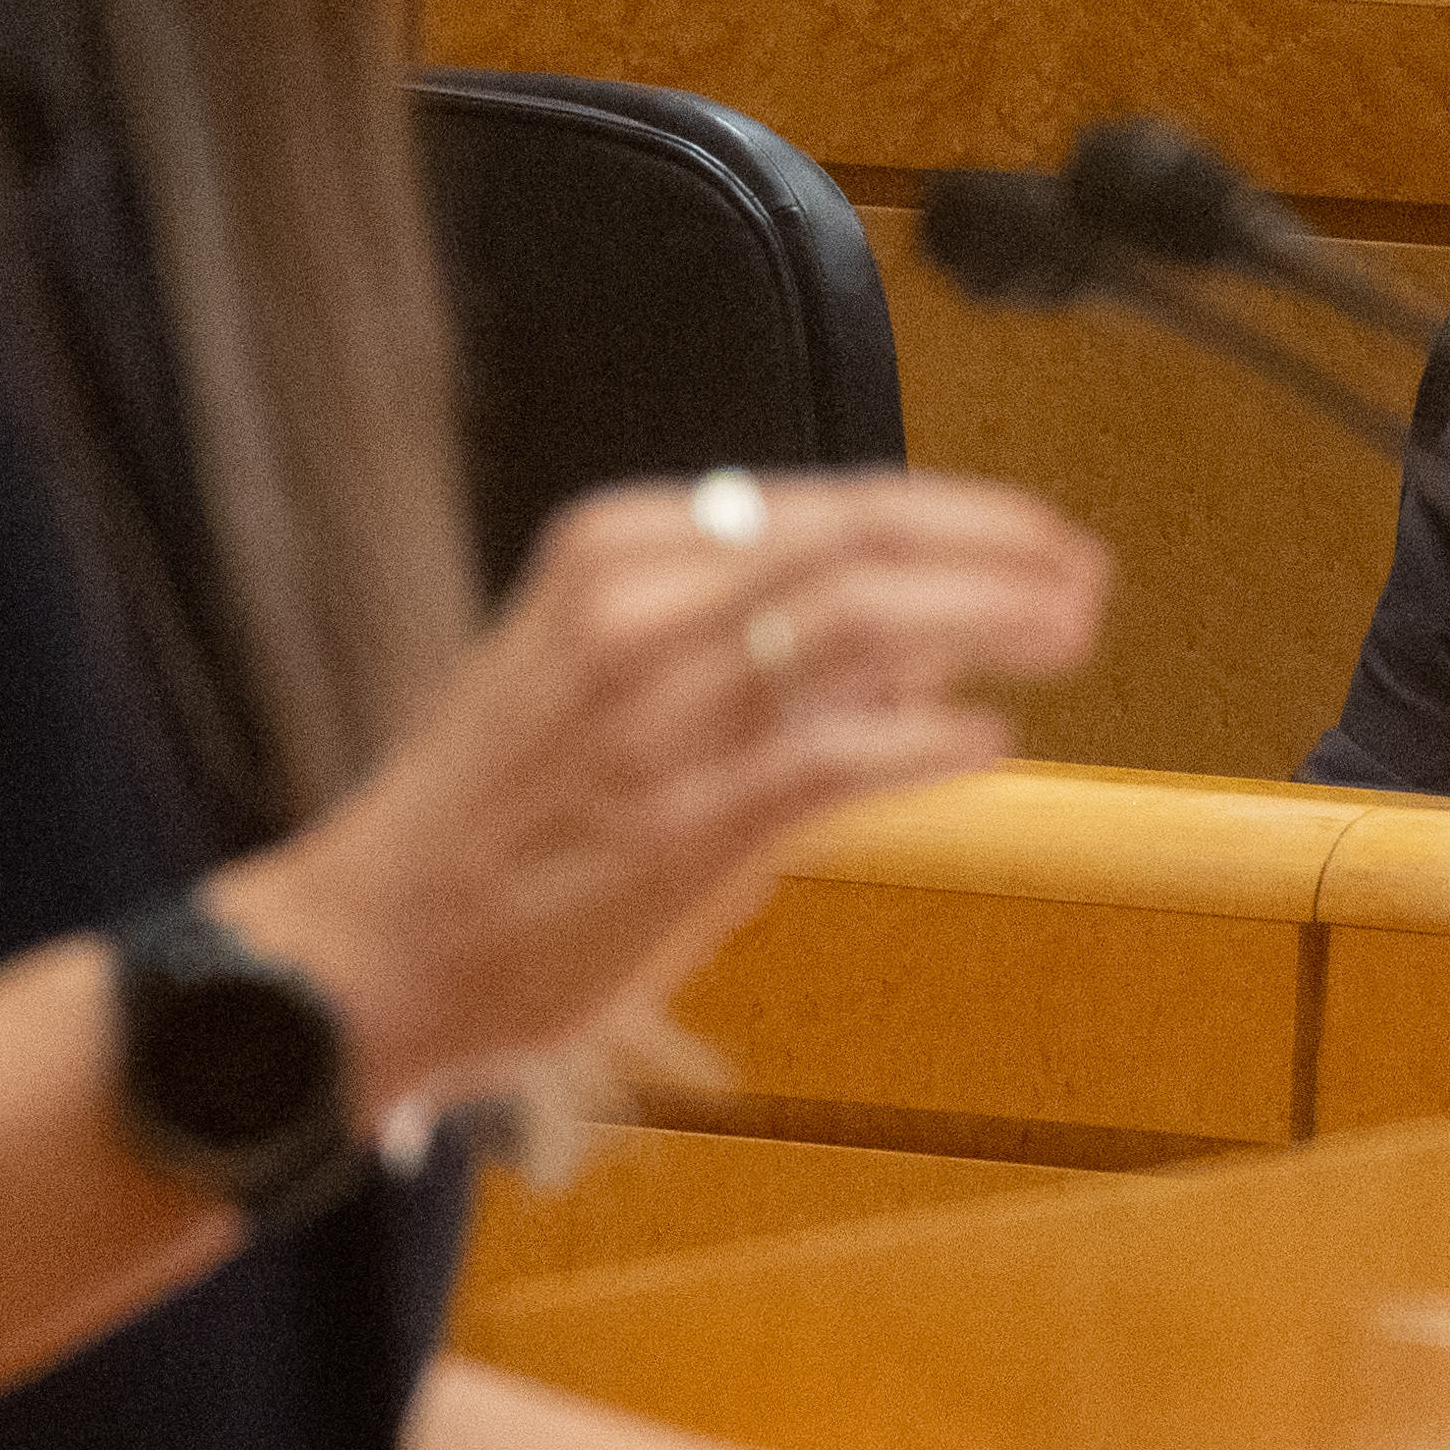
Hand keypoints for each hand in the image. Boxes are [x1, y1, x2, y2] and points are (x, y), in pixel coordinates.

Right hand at [214, 469, 1103, 1106]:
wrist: (365, 945)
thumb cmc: (486, 820)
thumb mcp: (591, 670)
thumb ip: (739, 645)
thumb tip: (909, 651)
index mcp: (615, 549)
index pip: (828, 504)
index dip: (955, 515)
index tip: (1033, 533)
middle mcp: (639, 607)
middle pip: (865, 543)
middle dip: (998, 553)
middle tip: (1083, 575)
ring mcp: (661, 712)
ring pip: (869, 628)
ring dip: (991, 626)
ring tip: (1065, 636)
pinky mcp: (683, 820)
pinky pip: (842, 755)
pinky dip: (932, 741)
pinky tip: (988, 743)